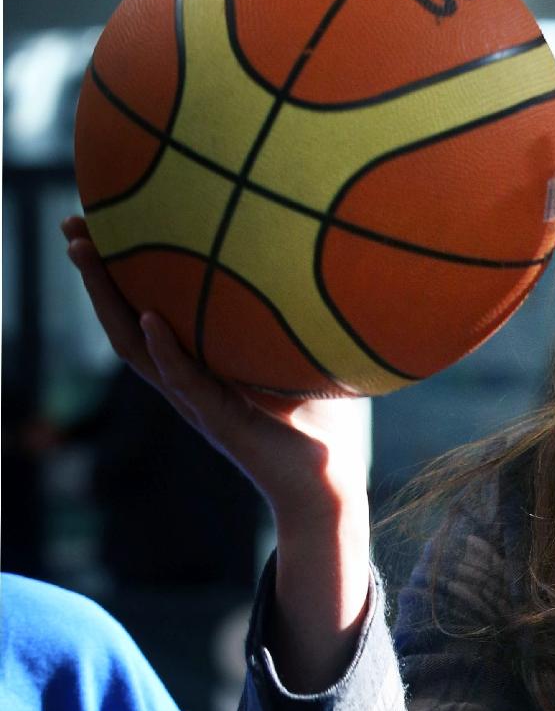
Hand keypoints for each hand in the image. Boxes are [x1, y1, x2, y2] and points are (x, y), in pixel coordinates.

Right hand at [61, 217, 368, 527]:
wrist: (326, 486)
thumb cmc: (317, 424)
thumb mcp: (299, 359)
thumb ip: (290, 318)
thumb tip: (306, 254)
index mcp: (197, 367)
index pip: (144, 311)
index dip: (119, 273)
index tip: (98, 224)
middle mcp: (186, 382)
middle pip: (124, 322)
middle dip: (96, 275)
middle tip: (71, 226)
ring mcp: (197, 402)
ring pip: (137, 349)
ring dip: (108, 302)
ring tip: (87, 255)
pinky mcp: (220, 422)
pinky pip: (186, 382)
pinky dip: (166, 351)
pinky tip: (150, 319)